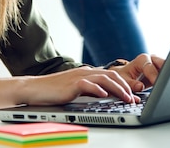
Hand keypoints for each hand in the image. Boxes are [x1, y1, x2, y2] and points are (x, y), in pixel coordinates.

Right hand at [22, 66, 139, 105]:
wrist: (34, 88)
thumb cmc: (54, 91)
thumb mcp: (76, 89)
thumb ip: (89, 90)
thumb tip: (105, 95)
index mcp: (87, 73)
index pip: (111, 76)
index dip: (125, 85)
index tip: (135, 95)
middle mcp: (85, 72)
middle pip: (112, 75)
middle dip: (126, 87)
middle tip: (134, 98)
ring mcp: (78, 77)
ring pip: (104, 79)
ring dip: (117, 89)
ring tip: (126, 98)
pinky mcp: (71, 84)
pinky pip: (87, 85)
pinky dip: (97, 89)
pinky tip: (104, 95)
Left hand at [112, 54, 163, 91]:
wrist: (126, 76)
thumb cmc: (125, 76)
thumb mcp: (124, 80)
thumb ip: (131, 83)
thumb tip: (140, 86)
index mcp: (142, 59)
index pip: (151, 68)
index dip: (154, 77)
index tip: (158, 85)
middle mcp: (152, 59)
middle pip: (163, 64)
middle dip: (165, 74)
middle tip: (166, 86)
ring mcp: (159, 64)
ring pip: (168, 69)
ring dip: (168, 78)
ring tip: (168, 88)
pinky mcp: (162, 71)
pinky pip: (168, 75)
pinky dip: (168, 81)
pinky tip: (168, 88)